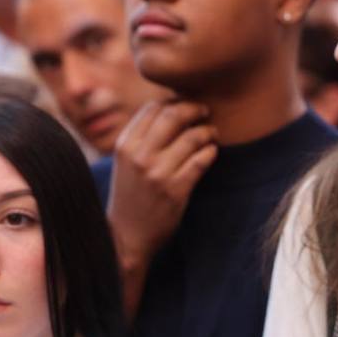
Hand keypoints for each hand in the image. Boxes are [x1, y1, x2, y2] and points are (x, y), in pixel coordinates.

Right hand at [107, 100, 217, 313]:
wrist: (127, 235)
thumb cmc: (131, 195)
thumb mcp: (126, 162)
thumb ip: (142, 138)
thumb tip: (168, 110)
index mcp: (125, 144)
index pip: (152, 108)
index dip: (174, 101)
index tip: (187, 105)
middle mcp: (139, 155)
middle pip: (172, 115)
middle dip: (193, 109)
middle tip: (205, 112)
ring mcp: (157, 173)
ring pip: (191, 137)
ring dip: (207, 131)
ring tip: (212, 133)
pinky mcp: (175, 190)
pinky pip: (200, 161)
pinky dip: (210, 152)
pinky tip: (212, 152)